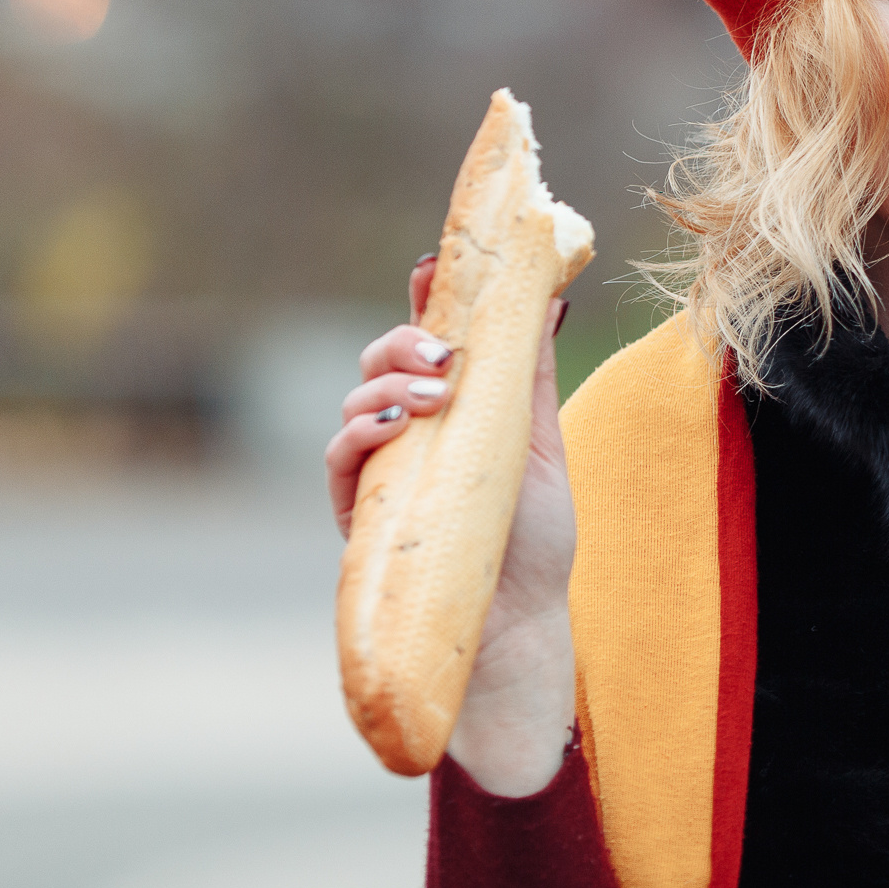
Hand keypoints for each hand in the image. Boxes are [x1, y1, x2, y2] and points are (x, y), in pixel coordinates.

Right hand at [323, 253, 580, 793]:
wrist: (518, 624)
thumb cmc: (533, 540)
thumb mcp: (539, 445)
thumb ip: (529, 378)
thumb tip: (548, 297)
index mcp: (452, 411)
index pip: (427, 343)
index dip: (424, 299)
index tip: (432, 263)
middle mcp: (408, 433)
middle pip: (381, 361)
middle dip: (405, 339)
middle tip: (443, 352)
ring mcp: (379, 470)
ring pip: (356, 399)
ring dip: (388, 382)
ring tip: (435, 394)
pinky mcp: (357, 512)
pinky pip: (340, 458)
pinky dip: (359, 431)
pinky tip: (391, 423)